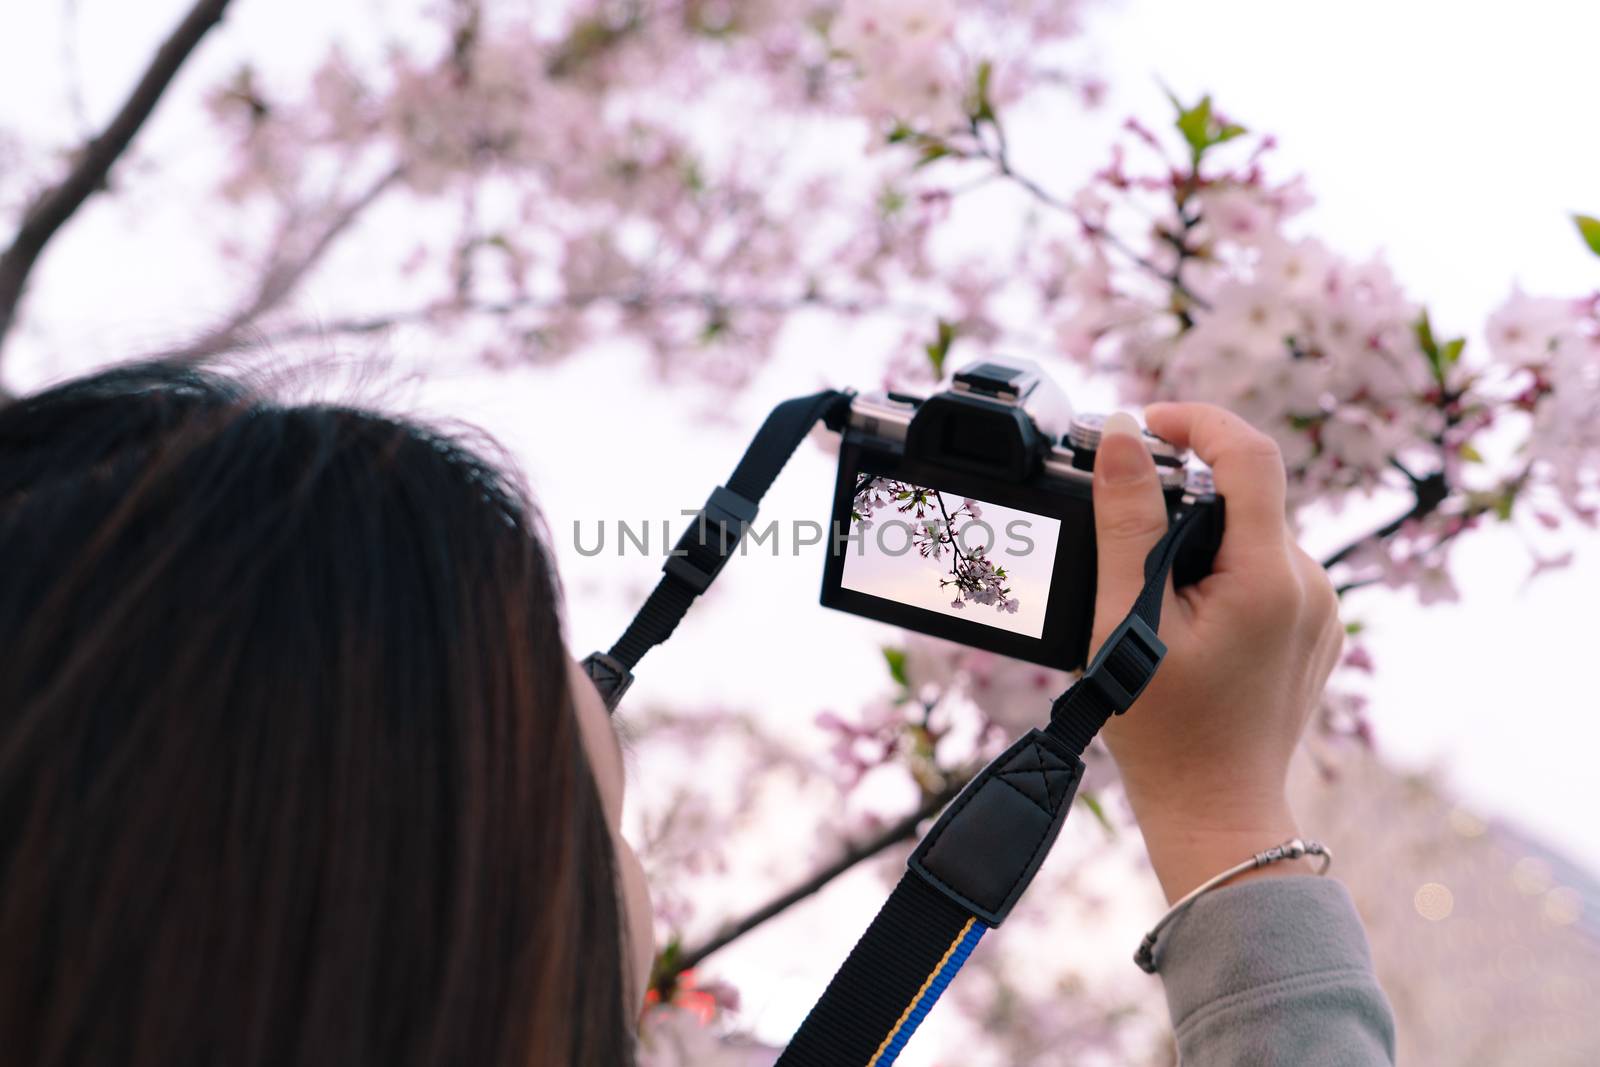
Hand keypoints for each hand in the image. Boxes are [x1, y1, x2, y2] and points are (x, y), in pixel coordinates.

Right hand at [1088, 404, 1344, 901]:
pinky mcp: (1316, 633)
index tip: (1145, 424)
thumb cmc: (1164, 728)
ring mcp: (1321, 612)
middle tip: (1123, 517)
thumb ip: (1126, 519)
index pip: (1250, 454)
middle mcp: (1310, 586)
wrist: (1215, 812)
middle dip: (1185, 491)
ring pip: (1256, 536)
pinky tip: (1186, 619)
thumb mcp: (1127, 616)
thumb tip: (1121, 435)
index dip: (1196, 420)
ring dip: (1203, 538)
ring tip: (1149, 591)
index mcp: (1270, 576)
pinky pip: (1269, 574)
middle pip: (1248, 497)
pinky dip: (1225, 573)